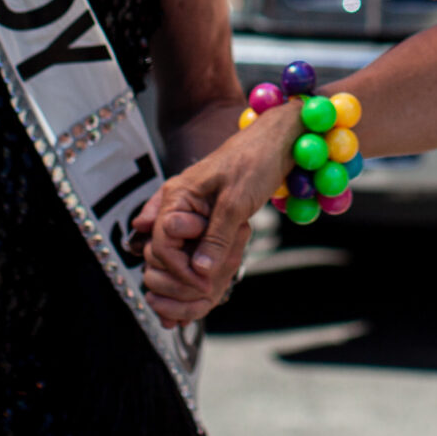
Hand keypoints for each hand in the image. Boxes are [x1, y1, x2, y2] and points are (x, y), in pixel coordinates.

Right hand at [132, 110, 296, 325]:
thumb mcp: (236, 202)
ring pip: (177, 252)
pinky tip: (203, 281)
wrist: (274, 143)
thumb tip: (199, 273)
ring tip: (206, 292)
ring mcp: (188, 211)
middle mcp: (175, 204)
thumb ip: (216, 238)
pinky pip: (191, 244)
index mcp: (176, 196)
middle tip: (206, 292)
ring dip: (188, 273)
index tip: (203, 286)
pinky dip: (197, 263)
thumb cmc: (254, 162)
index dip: (180, 269)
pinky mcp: (203, 217)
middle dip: (182, 275)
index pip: (162, 244)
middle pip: (164, 251)